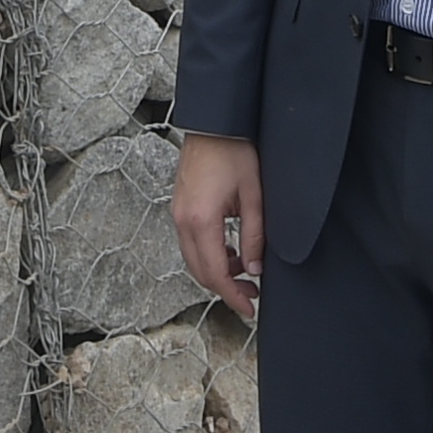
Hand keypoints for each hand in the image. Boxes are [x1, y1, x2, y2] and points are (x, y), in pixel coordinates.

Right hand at [169, 133, 264, 320]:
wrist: (214, 123)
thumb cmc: (235, 151)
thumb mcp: (254, 196)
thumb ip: (255, 236)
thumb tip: (254, 269)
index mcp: (201, 220)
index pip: (215, 272)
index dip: (233, 296)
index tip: (249, 309)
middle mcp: (183, 220)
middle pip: (200, 271)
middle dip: (226, 288)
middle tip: (252, 296)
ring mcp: (178, 213)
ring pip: (194, 259)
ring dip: (217, 272)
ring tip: (245, 272)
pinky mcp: (180, 207)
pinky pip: (191, 243)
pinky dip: (210, 255)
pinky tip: (230, 252)